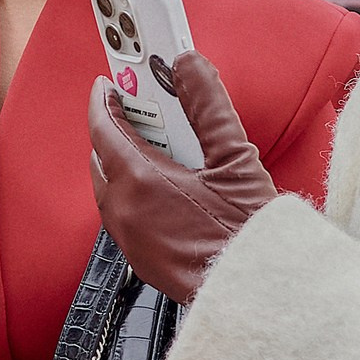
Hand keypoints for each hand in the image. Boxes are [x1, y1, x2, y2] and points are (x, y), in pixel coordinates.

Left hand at [87, 53, 275, 304]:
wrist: (256, 294)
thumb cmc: (248, 234)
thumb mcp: (235, 160)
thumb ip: (208, 107)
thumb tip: (190, 65)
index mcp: (140, 181)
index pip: (105, 129)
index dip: (105, 101)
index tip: (109, 83)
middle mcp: (124, 211)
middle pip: (102, 158)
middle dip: (116, 130)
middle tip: (141, 110)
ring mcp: (129, 239)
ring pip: (110, 188)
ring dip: (124, 163)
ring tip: (157, 147)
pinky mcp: (140, 259)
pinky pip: (123, 215)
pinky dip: (133, 192)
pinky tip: (166, 188)